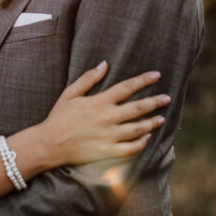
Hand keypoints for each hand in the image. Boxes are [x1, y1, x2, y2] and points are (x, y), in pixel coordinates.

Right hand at [41, 61, 169, 165]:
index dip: (143, 80)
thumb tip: (105, 63)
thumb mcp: (70, 93)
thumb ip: (89, 78)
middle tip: (167, 98)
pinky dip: (141, 143)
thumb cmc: (58, 117)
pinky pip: (130, 148)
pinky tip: (146, 137)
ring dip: (152, 122)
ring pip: (138, 129)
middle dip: (155, 102)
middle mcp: (107, 118)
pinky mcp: (107, 152)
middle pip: (138, 108)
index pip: (127, 88)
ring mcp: (109, 136)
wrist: (49, 144)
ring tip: (161, 118)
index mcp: (99, 102)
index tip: (157, 75)